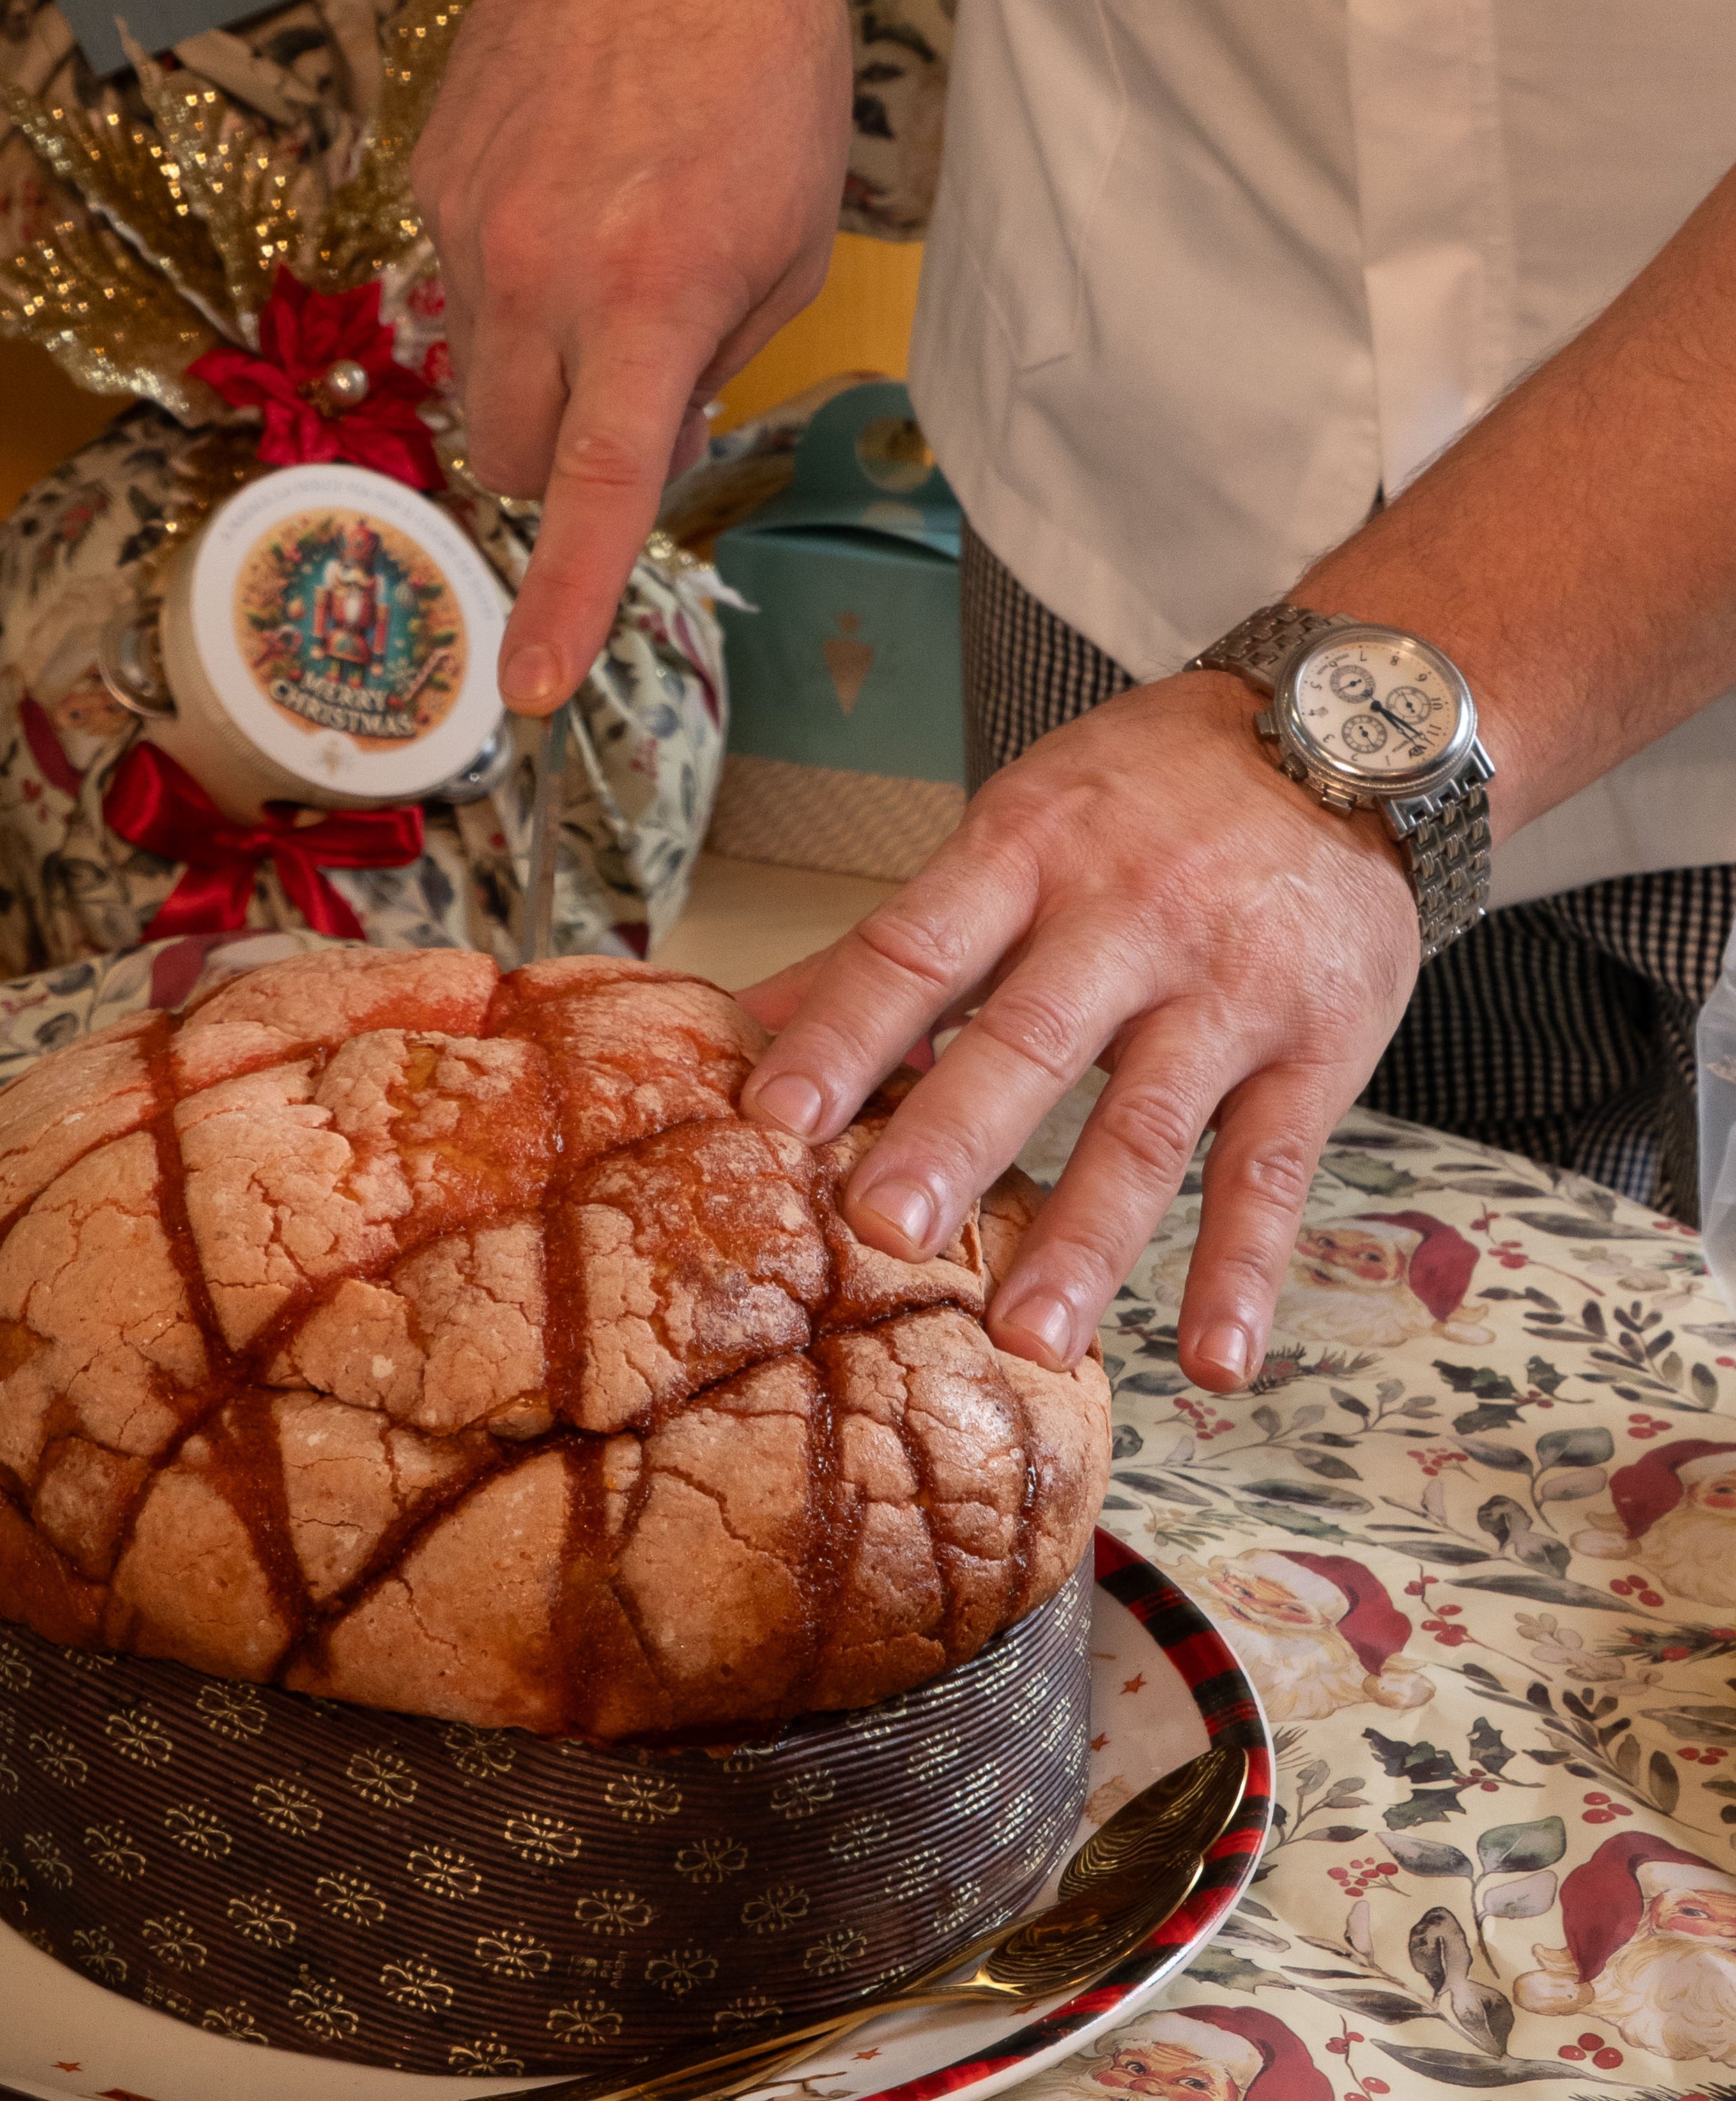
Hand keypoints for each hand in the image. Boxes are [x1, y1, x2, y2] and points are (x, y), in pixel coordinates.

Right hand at [415, 0, 851, 715]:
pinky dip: (509, 276)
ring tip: (605, 248)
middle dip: (554, 466)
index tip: (529, 691)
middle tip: (624, 390)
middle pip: (505, 463)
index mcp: (650, 298)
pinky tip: (568, 181)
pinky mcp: (430, 177)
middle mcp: (540, 274)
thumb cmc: (763, 54)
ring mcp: (469, 226)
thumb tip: (649, 440)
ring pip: (474, 379)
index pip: (590, 493)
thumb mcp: (792, 232)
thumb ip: (718, 360)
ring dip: (532, 367)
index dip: (560, 603)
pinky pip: (457, 284)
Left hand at [737, 674, 1423, 1390]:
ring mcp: (1231, 990)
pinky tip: (1212, 1362)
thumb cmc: (1151, 797)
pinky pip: (1276, 1172)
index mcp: (1030, 853)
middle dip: (955, 1137)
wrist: (1355, 738)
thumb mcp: (1020, 831)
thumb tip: (744, 1023)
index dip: (846, 1033)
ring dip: (1088, 1237)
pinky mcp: (1321, 1050)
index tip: (774, 1117)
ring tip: (1027, 1338)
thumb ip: (895, 944)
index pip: (918, 948)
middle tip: (882, 1229)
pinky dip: (1245, 1271)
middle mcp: (1130, 919)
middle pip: (1031, 1038)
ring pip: (1148, 1123)